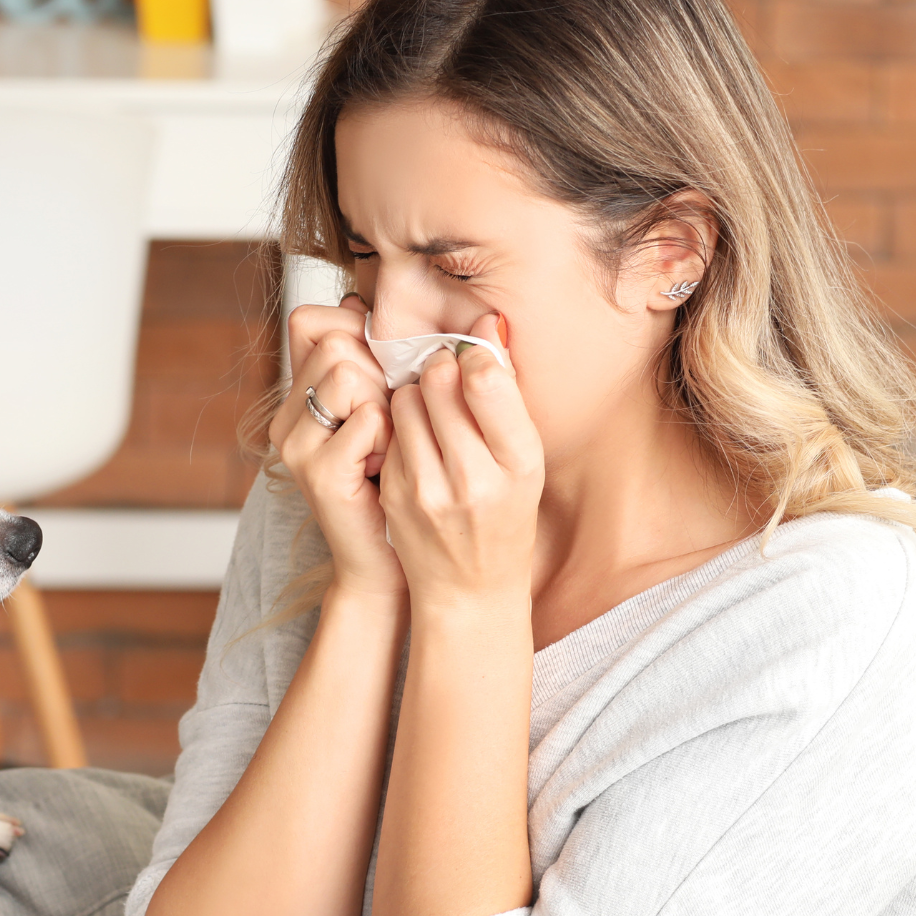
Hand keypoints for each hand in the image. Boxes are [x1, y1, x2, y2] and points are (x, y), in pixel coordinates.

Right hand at [270, 292, 401, 597]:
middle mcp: (287, 415)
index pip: (310, 320)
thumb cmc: (399, 480)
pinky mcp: (318, 472)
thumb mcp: (388, 408)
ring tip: (388, 444)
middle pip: (336, 340)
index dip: (355, 332)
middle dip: (379, 372)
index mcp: (300, 395)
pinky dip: (390, 436)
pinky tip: (386, 465)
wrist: (390, 561)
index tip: (381, 373)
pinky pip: (367, 416)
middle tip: (388, 421)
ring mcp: (296, 444)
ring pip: (346, 370)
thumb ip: (379, 359)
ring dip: (386, 403)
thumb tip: (368, 297)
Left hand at [378, 313, 543, 607]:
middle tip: (449, 378)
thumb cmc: (505, 517)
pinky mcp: (394, 493)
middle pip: (439, 381)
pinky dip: (401, 424)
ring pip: (407, 399)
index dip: (475, 355)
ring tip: (434, 412)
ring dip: (418, 393)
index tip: (475, 358)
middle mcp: (473, 479)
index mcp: (519, 465)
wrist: (469, 590)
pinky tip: (418, 443)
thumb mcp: (525, 462)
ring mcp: (427, 489)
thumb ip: (507, 397)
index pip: (486, 380)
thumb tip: (488, 325)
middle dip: (442, 369)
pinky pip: (389, 428)